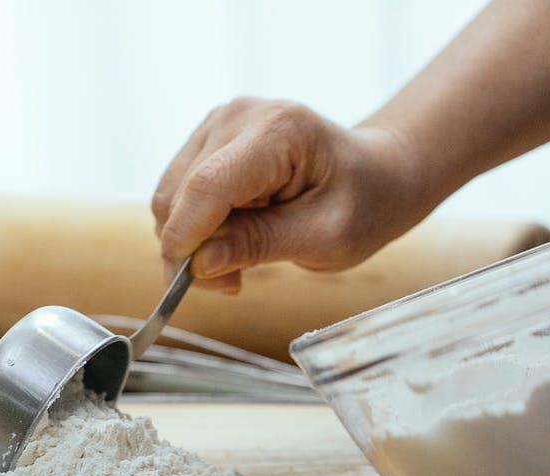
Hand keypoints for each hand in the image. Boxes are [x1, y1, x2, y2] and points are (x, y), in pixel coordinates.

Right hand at [152, 97, 427, 293]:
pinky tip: (232, 237)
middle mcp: (240, 115)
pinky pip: (179, 191)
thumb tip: (198, 263)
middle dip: (190, 248)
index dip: (186, 239)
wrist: (378, 173)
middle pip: (180, 192)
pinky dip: (195, 225)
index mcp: (278, 130)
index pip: (207, 186)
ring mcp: (220, 122)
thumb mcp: (326, 237)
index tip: (187, 285)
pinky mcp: (209, 138)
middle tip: (230, 284)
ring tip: (237, 262)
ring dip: (191, 240)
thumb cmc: (365, 202)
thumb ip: (260, 245)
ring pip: (171, 194)